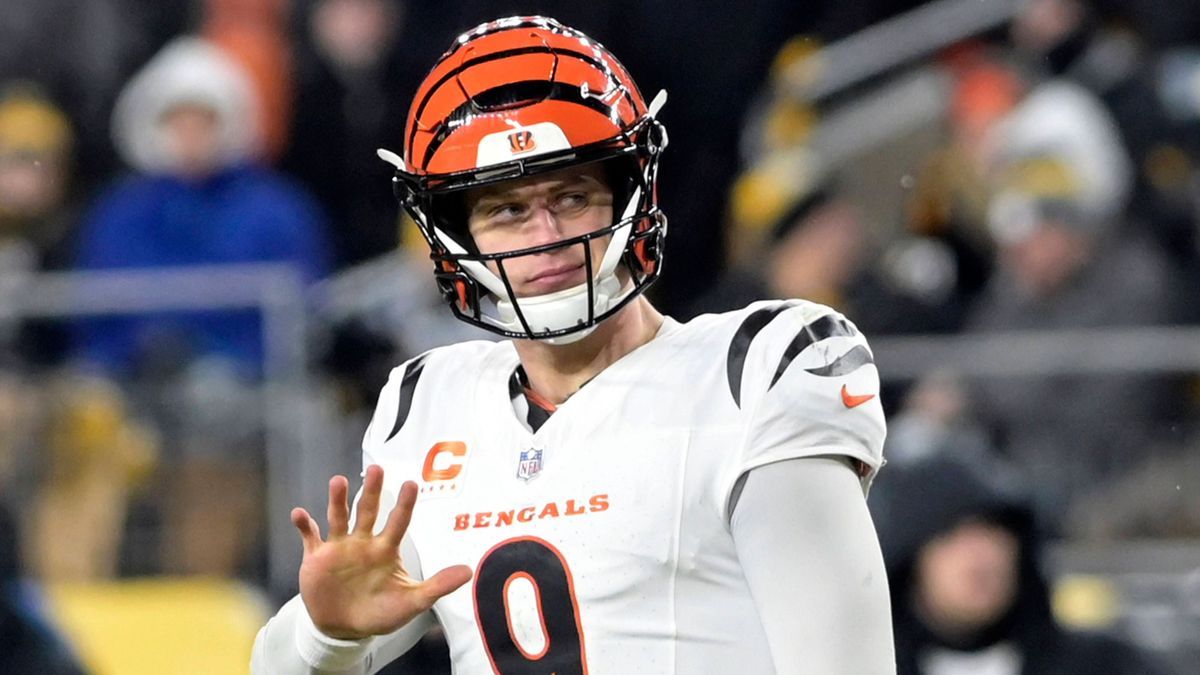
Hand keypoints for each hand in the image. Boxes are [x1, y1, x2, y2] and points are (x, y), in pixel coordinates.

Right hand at [290, 464, 471, 639]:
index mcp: (386, 549)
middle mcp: (363, 542)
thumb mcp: (411, 602)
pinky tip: (299, 513)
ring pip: (339, 517)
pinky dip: (304, 525)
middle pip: (368, 511)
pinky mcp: (316, 557)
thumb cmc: (380, 612)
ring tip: (338, 481)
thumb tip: (468, 572)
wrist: (343, 629)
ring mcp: (339, 547)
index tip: (412, 484)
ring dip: (338, 500)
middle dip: (373, 490)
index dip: (405, 504)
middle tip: (377, 468)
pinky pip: (309, 537)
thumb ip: (437, 586)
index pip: (398, 522)